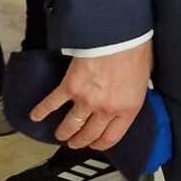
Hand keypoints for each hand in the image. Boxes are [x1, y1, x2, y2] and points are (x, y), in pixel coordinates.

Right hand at [33, 44, 152, 151]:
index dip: (101, 144)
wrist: (119, 35)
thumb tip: (129, 96)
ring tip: (60, 135)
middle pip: (89, 134)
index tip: (95, 145)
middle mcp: (106, 109)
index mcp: (128, 108)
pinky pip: (52, 104)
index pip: (112, 137)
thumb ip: (134, 94)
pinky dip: (42, 111)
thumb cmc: (135, 52)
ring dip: (63, 132)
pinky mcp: (69, 88)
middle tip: (74, 143)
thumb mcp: (144, 79)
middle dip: (80, 141)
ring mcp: (86, 100)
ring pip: (71, 125)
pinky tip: (35, 117)